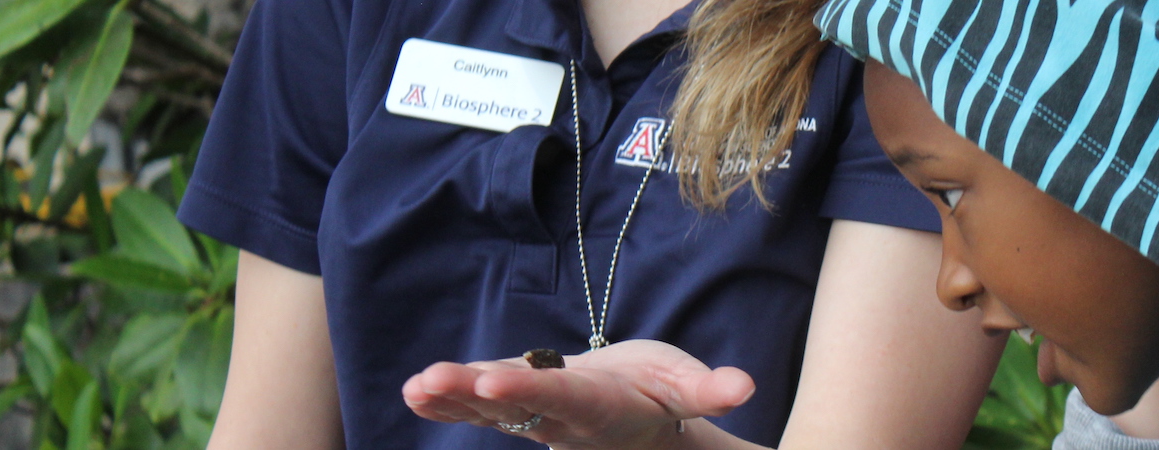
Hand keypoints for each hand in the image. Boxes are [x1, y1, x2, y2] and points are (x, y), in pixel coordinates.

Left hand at [402, 340, 756, 449]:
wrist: (634, 420)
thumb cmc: (659, 396)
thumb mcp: (688, 389)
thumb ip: (709, 391)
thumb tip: (745, 386)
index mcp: (599, 408)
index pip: (561, 398)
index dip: (529, 391)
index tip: (495, 381)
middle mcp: (559, 418)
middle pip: (512, 407)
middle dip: (473, 396)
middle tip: (435, 382)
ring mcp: (532, 415)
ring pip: (487, 409)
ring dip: (449, 399)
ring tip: (414, 387)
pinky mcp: (515, 405)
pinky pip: (476, 406)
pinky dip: (444, 401)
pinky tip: (414, 392)